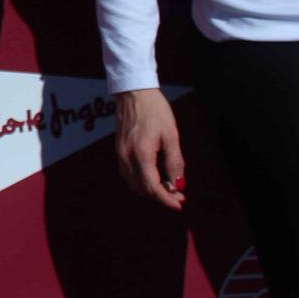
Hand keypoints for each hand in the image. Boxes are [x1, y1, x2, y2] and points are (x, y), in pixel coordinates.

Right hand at [114, 88, 184, 210]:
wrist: (133, 93)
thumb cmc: (155, 111)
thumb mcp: (171, 135)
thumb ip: (175, 162)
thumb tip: (178, 184)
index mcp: (141, 153)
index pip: (152, 187)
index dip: (166, 199)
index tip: (179, 204)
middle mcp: (127, 157)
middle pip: (142, 189)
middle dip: (161, 196)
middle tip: (178, 195)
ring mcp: (120, 154)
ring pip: (133, 184)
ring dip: (150, 191)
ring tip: (168, 188)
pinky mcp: (119, 151)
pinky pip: (128, 174)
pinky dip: (141, 182)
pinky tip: (153, 178)